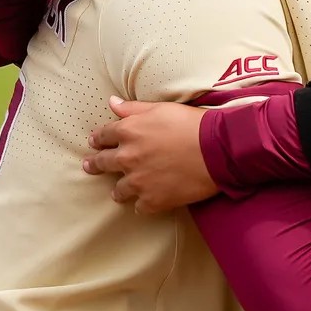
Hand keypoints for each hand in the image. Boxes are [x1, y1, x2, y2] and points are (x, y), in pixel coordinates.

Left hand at [86, 99, 215, 211]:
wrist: (218, 150)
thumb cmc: (193, 124)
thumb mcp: (162, 109)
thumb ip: (133, 108)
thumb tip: (111, 103)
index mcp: (128, 132)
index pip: (102, 136)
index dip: (99, 139)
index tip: (96, 143)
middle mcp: (127, 158)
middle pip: (102, 163)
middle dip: (95, 164)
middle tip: (92, 166)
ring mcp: (138, 182)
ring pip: (118, 190)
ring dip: (120, 189)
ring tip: (122, 190)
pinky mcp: (152, 200)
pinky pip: (138, 207)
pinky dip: (143, 203)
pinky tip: (148, 200)